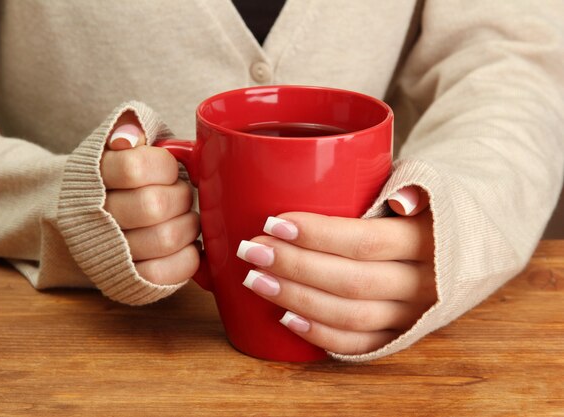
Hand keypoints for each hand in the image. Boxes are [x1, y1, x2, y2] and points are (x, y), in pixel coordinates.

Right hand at [100, 111, 199, 283]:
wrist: (84, 213)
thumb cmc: (119, 173)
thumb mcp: (121, 140)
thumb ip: (130, 127)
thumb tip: (129, 140)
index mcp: (95, 174)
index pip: (135, 167)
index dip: (165, 167)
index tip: (169, 169)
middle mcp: (97, 215)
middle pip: (153, 206)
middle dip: (181, 197)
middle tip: (182, 195)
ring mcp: (111, 251)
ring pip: (164, 239)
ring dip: (188, 226)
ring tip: (184, 218)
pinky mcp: (127, 280)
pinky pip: (165, 274)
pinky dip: (187, 257)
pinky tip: (185, 244)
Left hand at [237, 186, 435, 354]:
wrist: (472, 244)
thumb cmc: (431, 206)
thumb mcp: (430, 184)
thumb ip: (411, 187)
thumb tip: (400, 201)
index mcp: (428, 240)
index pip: (365, 241)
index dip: (317, 235)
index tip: (273, 222)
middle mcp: (425, 284)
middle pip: (351, 282)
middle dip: (294, 267)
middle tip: (252, 250)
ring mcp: (413, 315)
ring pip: (351, 316)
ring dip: (298, 300)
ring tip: (256, 280)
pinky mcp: (401, 336)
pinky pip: (360, 345)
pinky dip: (321, 335)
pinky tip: (285, 319)